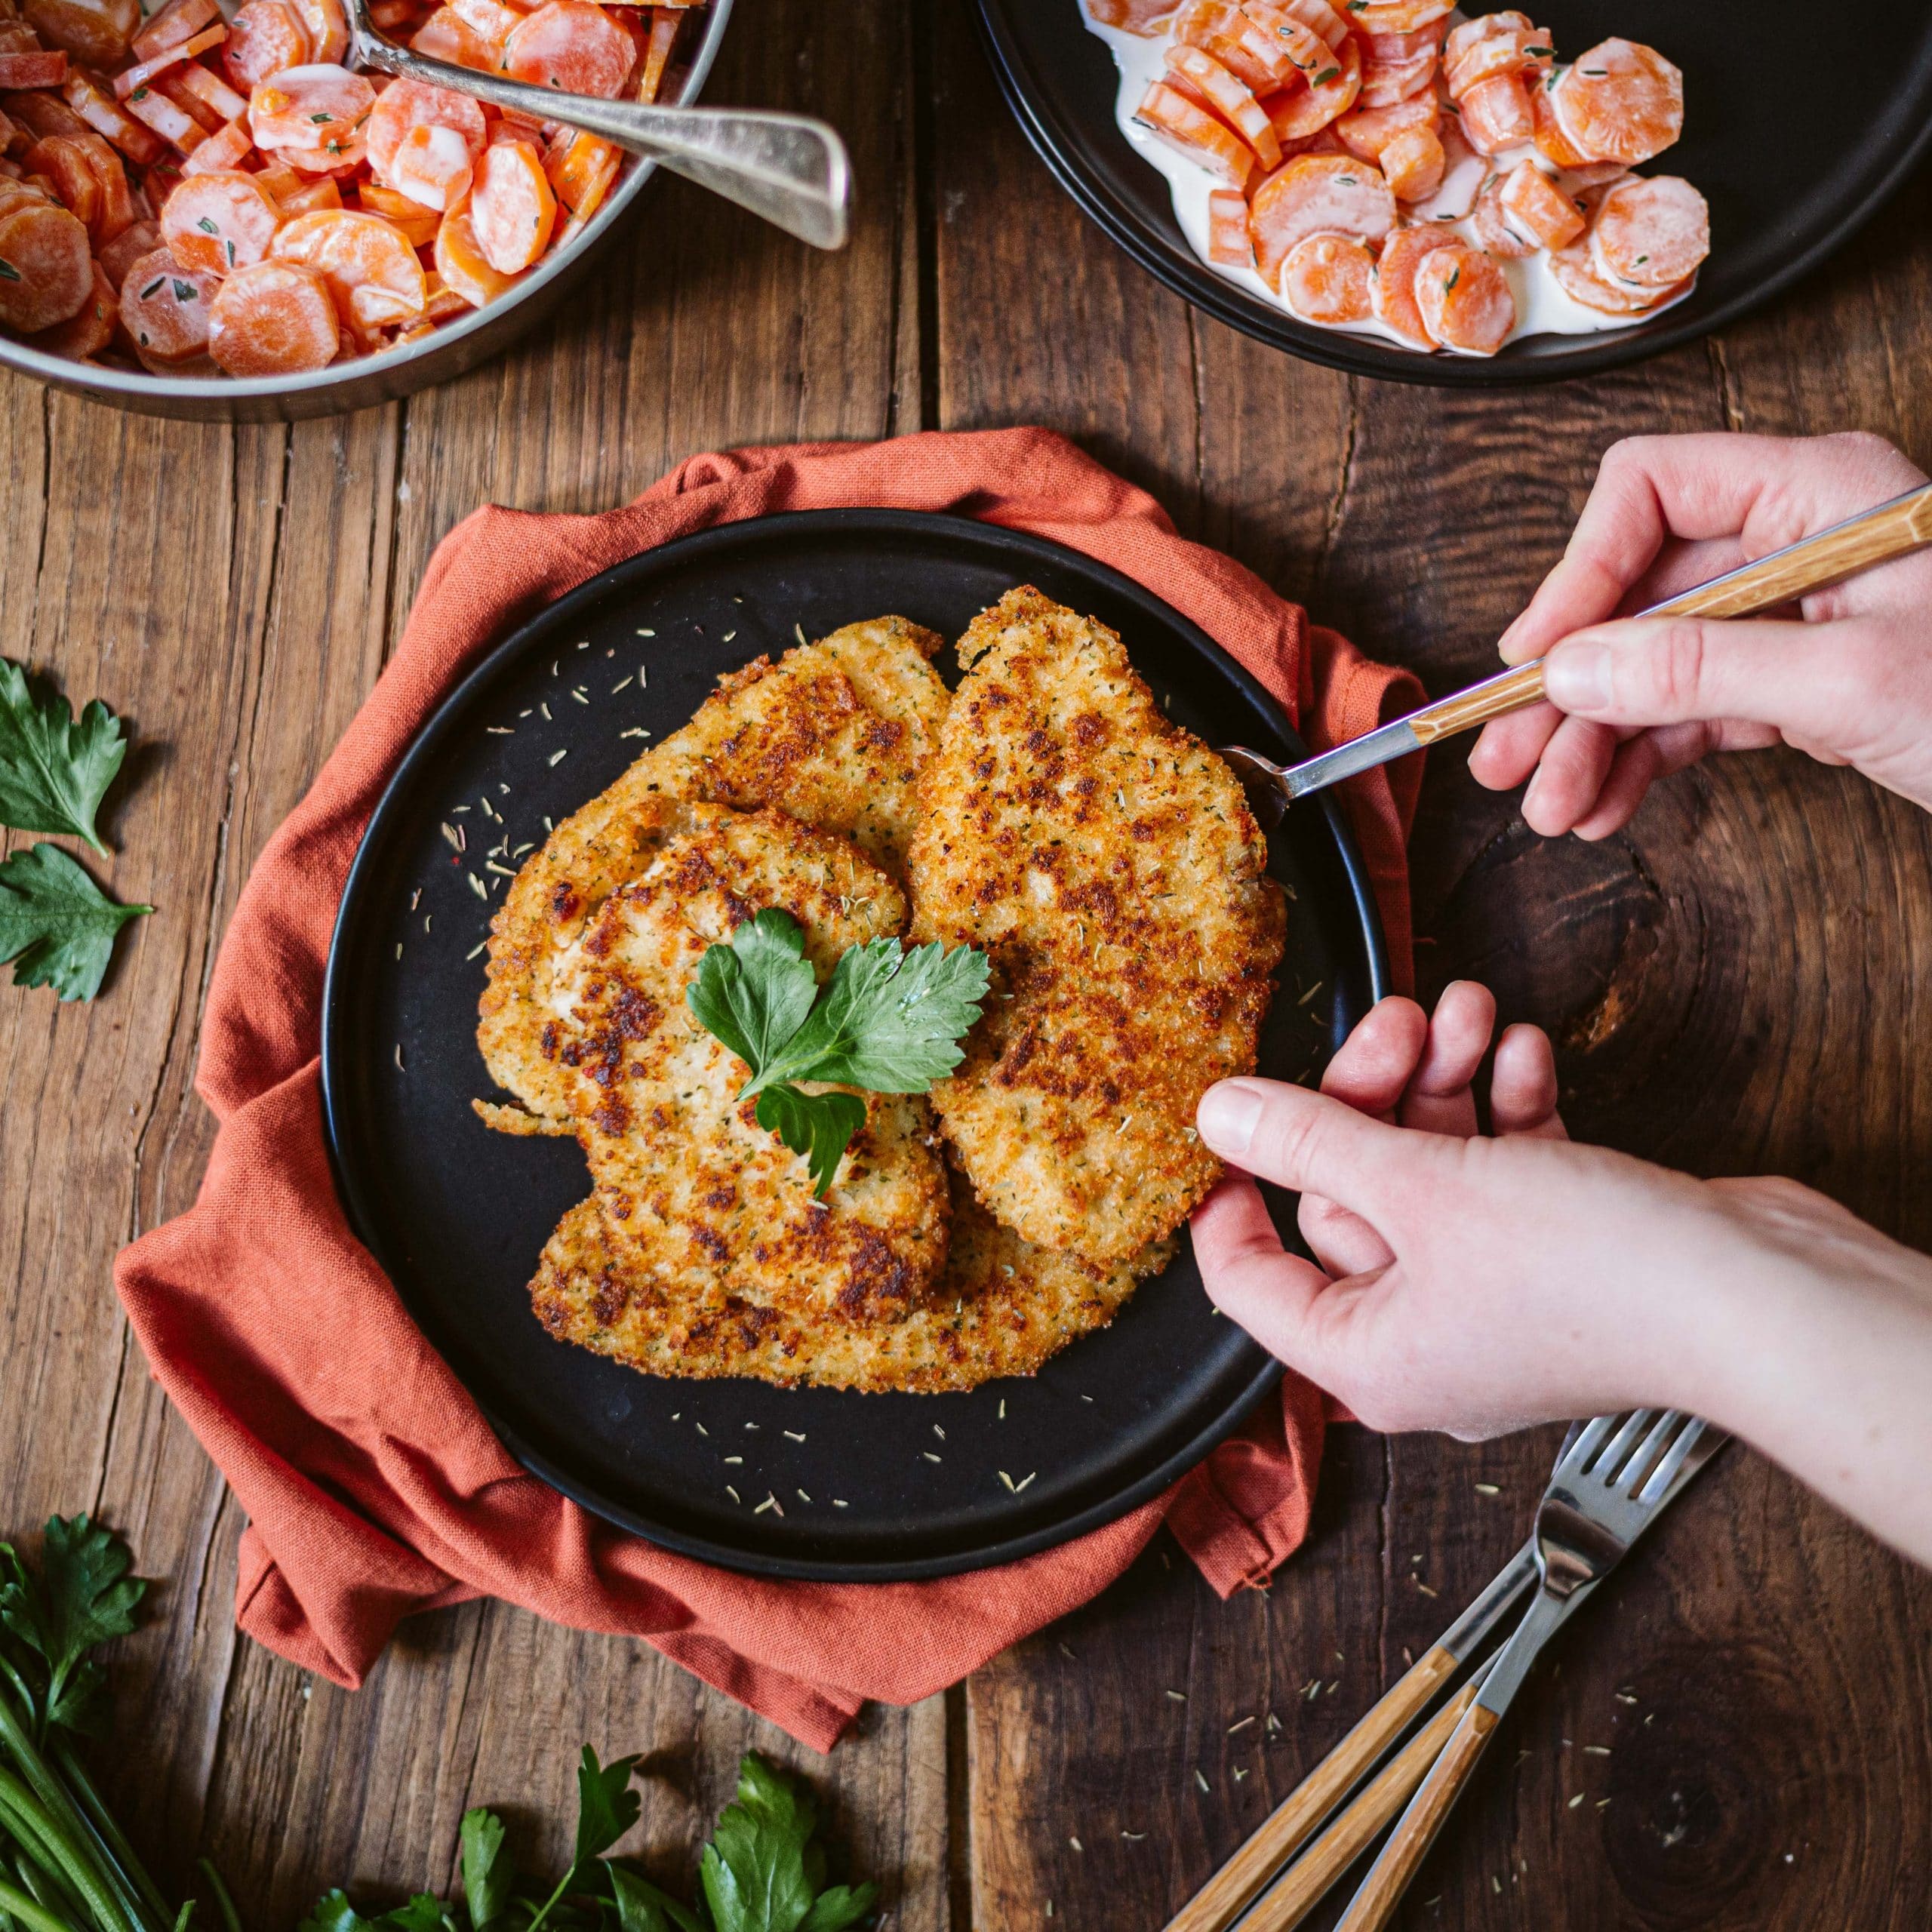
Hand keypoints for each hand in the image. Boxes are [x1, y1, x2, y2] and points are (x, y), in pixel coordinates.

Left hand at [1193, 984, 1711, 1437]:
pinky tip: (1522, 1054)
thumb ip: (1310, 1142)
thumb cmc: (1596, 1277)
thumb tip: (1219, 1115)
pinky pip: (1503, 1173)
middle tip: (1399, 1021)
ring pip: (1432, 1174)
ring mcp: (1496, 1297)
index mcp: (1369, 1358)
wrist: (1761, 1298)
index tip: (1230, 1121)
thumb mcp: (1420, 1188)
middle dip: (1376, 1094)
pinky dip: (1507, 1112)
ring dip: (1447, 1082)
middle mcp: (1426, 1337)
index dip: (1228, 1200)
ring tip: (1468, 1011)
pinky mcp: (1560, 1256)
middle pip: (1351, 1199)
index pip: (1252, 1286)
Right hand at [1468, 431, 1931, 837]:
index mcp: (1819, 493)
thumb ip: (1702, 671)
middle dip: (1567, 684)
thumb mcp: (1854, 681)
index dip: (1580, 573)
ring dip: (1592, 738)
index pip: (1652, 491)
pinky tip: (1603, 803)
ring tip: (1551, 803)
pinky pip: (1691, 711)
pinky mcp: (1798, 682)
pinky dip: (1642, 759)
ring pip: (1652, 664)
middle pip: (1636, 594)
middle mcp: (1794, 541)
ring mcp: (1791, 615)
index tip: (1537, 658)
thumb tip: (1573, 668)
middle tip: (1503, 754)